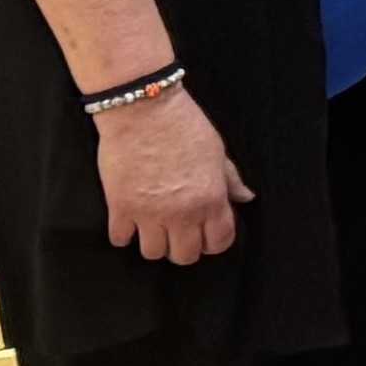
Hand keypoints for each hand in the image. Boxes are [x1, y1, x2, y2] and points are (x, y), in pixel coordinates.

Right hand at [97, 85, 250, 264]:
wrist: (143, 109)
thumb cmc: (184, 125)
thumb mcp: (217, 151)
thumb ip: (231, 180)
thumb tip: (246, 197)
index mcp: (211, 199)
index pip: (219, 242)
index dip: (214, 242)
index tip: (206, 235)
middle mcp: (183, 213)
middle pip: (185, 256)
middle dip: (184, 247)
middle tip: (178, 232)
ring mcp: (149, 213)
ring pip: (153, 253)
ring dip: (154, 242)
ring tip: (153, 227)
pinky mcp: (120, 207)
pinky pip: (121, 239)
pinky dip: (124, 234)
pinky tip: (129, 221)